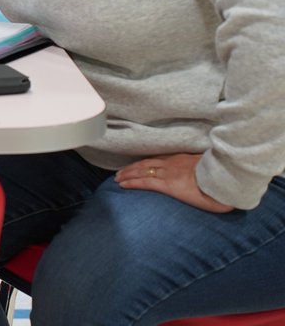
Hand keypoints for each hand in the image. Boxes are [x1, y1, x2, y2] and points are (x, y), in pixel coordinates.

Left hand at [115, 153, 233, 212]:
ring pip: (142, 171)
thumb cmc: (223, 177)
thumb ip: (204, 171)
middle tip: (121, 172)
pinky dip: (132, 182)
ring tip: (118, 178)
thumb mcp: (212, 171)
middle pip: (146, 163)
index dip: (146, 161)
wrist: (226, 180)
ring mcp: (169, 173)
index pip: (159, 159)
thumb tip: (206, 176)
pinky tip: (123, 184)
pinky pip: (145, 182)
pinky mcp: (168, 185)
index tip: (137, 164)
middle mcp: (172, 164)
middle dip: (132, 167)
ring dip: (128, 174)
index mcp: (183, 159)